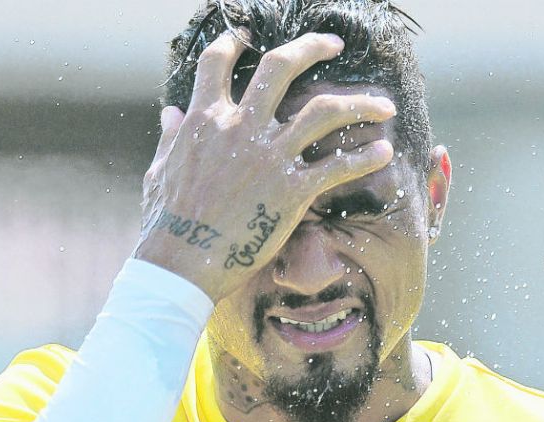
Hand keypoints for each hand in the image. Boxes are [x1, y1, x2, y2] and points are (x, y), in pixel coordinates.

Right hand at [134, 30, 396, 301]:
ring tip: (383, 103)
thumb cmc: (165, 222)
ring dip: (359, 102)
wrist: (181, 263)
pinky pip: (337, 166)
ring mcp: (269, 157)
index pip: (215, 63)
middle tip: (334, 44)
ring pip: (324, 111)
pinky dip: (365, 158)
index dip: (232, 42)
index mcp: (204, 120)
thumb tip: (170, 112)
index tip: (246, 37)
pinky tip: (384, 152)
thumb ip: (171, 137)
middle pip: (280, 67)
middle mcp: (240, 127)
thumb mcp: (159, 171)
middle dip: (311, 47)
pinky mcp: (292, 191)